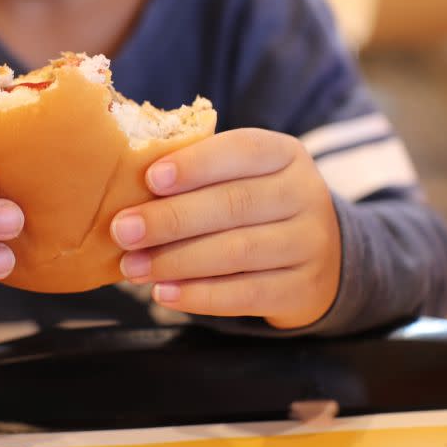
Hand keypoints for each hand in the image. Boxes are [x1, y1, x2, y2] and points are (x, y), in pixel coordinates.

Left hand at [110, 128, 340, 328]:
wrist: (322, 256)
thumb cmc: (257, 207)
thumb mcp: (243, 177)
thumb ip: (199, 176)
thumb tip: (128, 188)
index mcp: (285, 154)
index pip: (243, 150)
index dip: (195, 164)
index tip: (150, 178)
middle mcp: (305, 194)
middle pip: (234, 204)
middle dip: (171, 219)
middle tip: (123, 231)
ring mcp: (309, 244)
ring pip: (237, 252)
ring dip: (176, 261)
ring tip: (133, 267)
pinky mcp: (302, 289)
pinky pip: (246, 294)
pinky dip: (199, 296)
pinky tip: (164, 293)